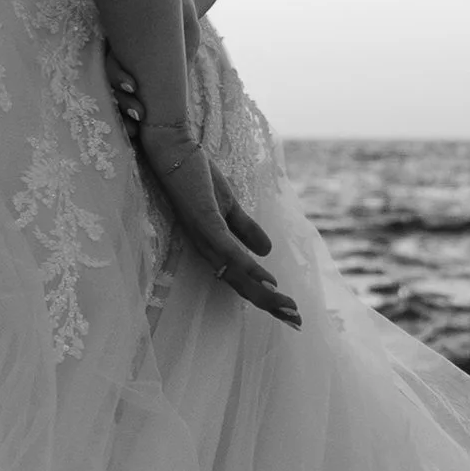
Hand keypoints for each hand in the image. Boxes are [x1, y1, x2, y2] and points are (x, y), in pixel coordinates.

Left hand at [103, 46, 300, 328]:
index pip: (242, 278)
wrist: (173, 147)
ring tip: (287, 308)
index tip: (290, 312)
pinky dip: (247, 266)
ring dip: (263, 293)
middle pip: (240, 284)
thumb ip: (246, 228)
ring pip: (236, 274)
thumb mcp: (228, 204)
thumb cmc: (195, 174)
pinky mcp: (203, 220)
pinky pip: (227, 250)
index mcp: (213, 245)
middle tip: (296, 322)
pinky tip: (266, 279)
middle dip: (269, 305)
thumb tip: (268, 252)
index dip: (266, 296)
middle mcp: (206, 247)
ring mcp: (204, 236)